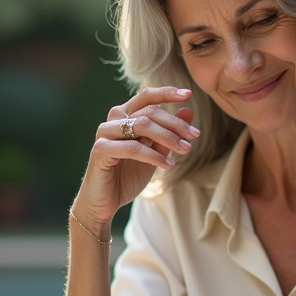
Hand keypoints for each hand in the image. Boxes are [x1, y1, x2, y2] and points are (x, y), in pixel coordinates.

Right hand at [71, 86, 200, 228]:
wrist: (105, 202)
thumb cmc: (128, 176)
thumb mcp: (155, 153)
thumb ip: (168, 133)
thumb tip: (188, 110)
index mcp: (124, 116)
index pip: (146, 97)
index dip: (166, 93)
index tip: (188, 94)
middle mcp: (113, 120)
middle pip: (148, 112)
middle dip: (175, 123)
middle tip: (194, 135)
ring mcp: (104, 134)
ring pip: (141, 126)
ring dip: (167, 137)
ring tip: (185, 150)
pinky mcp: (100, 150)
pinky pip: (132, 148)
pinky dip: (154, 155)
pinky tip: (169, 164)